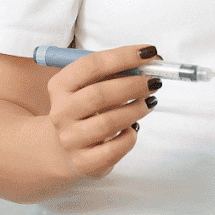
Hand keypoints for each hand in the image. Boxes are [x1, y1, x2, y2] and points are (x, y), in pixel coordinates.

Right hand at [47, 45, 164, 179]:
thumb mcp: (88, 88)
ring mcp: (71, 139)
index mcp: (60, 87)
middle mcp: (61, 113)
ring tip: (149, 102)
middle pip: (99, 95)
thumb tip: (150, 63)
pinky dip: (130, 135)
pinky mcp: (84, 162)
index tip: (149, 52)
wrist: (62, 149)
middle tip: (154, 81)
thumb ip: (113, 74)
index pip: (91, 65)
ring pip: (109, 123)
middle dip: (133, 85)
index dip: (122, 56)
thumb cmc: (85, 111)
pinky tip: (134, 127)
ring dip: (136, 109)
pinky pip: (115, 148)